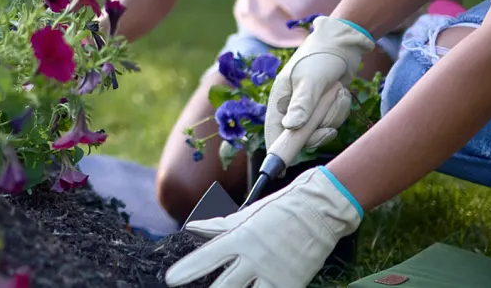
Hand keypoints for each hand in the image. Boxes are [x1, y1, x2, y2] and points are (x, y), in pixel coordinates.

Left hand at [165, 167, 363, 287]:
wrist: (320, 211)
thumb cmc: (280, 210)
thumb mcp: (246, 216)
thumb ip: (219, 227)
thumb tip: (193, 228)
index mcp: (240, 239)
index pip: (206, 258)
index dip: (187, 270)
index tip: (170, 279)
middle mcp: (254, 259)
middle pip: (224, 286)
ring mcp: (273, 274)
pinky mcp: (291, 284)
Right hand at [264, 17, 374, 150]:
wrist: (342, 44)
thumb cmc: (319, 58)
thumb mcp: (309, 81)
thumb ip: (301, 105)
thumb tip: (291, 128)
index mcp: (279, 100)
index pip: (274, 132)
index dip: (276, 150)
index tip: (279, 171)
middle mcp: (292, 107)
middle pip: (301, 137)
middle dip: (317, 132)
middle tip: (328, 129)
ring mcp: (310, 108)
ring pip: (321, 129)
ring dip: (333, 115)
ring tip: (336, 93)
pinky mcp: (325, 107)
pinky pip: (334, 120)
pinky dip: (340, 109)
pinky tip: (341, 92)